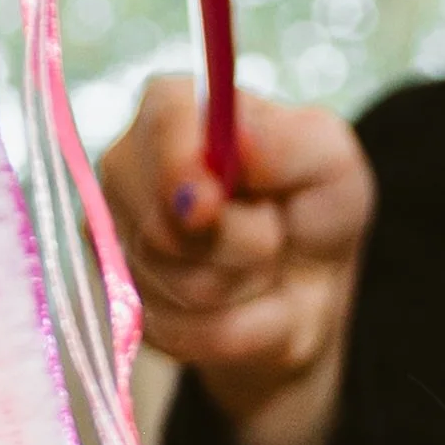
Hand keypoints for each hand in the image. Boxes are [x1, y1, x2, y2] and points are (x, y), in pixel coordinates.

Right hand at [101, 74, 373, 444]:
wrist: (306, 289)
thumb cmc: (314, 208)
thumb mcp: (330, 163)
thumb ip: (290, 143)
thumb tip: (237, 136)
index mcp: (172, 110)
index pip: (161, 121)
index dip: (184, 165)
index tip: (215, 201)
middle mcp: (126, 169)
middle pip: (164, 222)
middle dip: (244, 243)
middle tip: (274, 231)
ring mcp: (115, 241)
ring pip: (184, 285)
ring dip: (250, 286)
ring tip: (262, 265)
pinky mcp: (125, 308)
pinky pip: (189, 334)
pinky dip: (243, 329)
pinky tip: (246, 303)